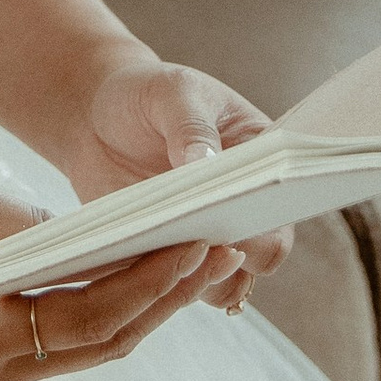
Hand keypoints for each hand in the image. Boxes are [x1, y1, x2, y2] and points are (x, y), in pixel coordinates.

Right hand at [0, 171, 249, 380]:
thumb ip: (26, 221)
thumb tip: (96, 236)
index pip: (93, 314)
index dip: (153, 281)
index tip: (200, 241)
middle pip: (102, 343)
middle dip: (162, 298)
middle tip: (216, 252)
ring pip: (83, 349)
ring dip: (135, 308)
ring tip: (187, 262)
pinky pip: (52, 346)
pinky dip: (93, 312)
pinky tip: (126, 276)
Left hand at [60, 55, 292, 308]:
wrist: (94, 115)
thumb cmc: (146, 93)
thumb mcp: (171, 92)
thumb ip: (190, 124)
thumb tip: (204, 162)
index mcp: (262, 160)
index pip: (286, 203)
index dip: (272, 217)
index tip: (240, 215)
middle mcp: (242, 207)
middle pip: (261, 256)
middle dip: (235, 254)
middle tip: (195, 236)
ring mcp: (205, 236)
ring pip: (222, 284)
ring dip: (198, 276)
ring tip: (161, 246)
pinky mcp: (166, 256)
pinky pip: (174, 287)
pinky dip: (159, 283)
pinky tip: (132, 256)